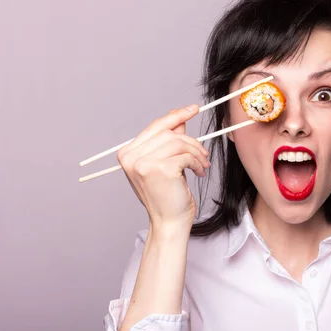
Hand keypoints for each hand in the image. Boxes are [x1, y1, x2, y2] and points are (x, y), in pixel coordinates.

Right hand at [117, 105, 209, 230]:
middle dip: (192, 142)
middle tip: (204, 155)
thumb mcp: (165, 164)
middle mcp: (130, 157)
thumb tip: (180, 120)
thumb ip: (169, 142)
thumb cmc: (167, 196)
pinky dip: (197, 162)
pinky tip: (199, 173)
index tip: (193, 108)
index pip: (155, 127)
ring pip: (179, 142)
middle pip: (169, 133)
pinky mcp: (159, 169)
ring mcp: (143, 163)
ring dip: (196, 153)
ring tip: (202, 166)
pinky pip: (186, 155)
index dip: (176, 116)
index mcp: (127, 153)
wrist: (169, 222)